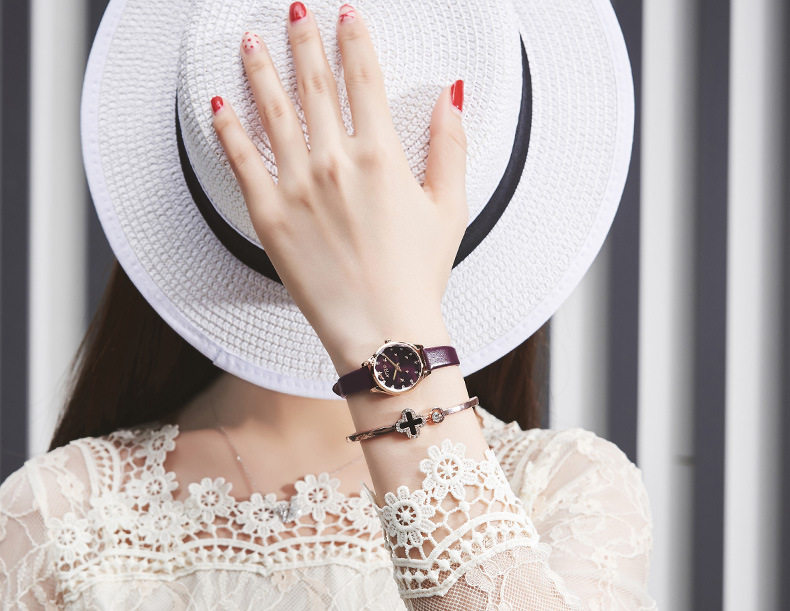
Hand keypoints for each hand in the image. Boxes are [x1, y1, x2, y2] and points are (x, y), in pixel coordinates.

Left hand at [211, 3, 467, 371]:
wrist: (383, 333)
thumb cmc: (419, 275)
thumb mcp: (450, 208)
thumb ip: (449, 145)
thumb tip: (451, 93)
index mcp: (382, 155)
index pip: (364, 78)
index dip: (354, 39)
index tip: (344, 15)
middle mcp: (336, 161)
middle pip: (316, 83)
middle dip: (305, 40)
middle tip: (295, 11)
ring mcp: (297, 187)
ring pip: (274, 111)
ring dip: (262, 69)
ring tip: (252, 40)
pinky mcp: (269, 217)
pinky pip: (242, 161)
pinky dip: (229, 128)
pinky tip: (219, 102)